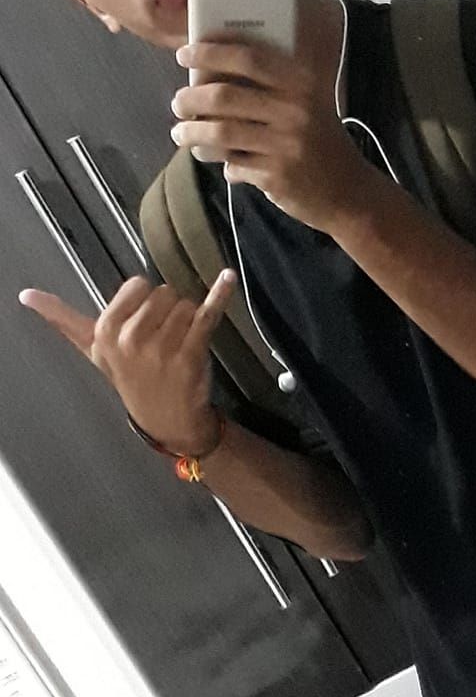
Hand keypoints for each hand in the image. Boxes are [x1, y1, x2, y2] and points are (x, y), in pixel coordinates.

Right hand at [19, 271, 236, 452]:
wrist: (165, 419)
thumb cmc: (130, 378)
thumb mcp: (93, 351)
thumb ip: (63, 320)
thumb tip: (26, 295)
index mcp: (106, 332)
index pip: (138, 287)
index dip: (148, 300)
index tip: (146, 322)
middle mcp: (131, 339)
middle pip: (165, 293)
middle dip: (170, 310)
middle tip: (166, 337)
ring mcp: (162, 347)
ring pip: (187, 305)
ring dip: (191, 319)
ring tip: (181, 344)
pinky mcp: (192, 354)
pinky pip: (208, 314)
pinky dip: (221, 294)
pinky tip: (229, 278)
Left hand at [171, 40, 377, 232]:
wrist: (350, 194)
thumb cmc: (321, 144)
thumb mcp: (309, 107)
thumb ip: (270, 89)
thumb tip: (210, 76)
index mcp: (303, 85)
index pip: (248, 59)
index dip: (210, 53)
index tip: (184, 55)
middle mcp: (296, 111)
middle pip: (225, 95)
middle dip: (190, 98)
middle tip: (179, 103)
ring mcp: (286, 145)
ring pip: (220, 132)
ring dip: (191, 132)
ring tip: (181, 134)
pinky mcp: (277, 175)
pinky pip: (233, 164)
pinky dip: (220, 163)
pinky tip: (216, 160)